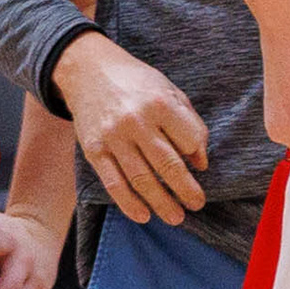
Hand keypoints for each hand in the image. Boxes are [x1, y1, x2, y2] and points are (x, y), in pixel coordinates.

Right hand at [58, 31, 211, 223]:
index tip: (200, 169)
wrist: (88, 70)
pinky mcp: (94, 150)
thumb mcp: (168, 90)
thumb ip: (189, 121)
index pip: (189, 140)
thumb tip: (200, 162)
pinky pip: (114, 183)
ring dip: (161, 203)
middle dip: (186, 190)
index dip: (198, 157)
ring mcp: (113, 137)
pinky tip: (143, 215)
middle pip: (168, 165)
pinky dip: (129, 204)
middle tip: (197, 204)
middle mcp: (136, 121)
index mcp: (160, 103)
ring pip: (142, 179)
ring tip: (175, 217)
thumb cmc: (136, 83)